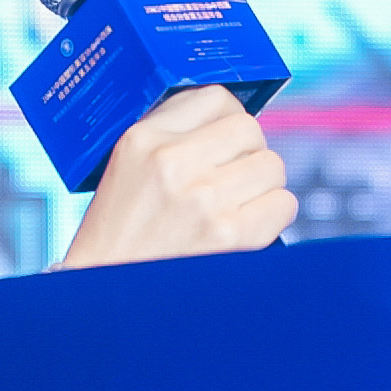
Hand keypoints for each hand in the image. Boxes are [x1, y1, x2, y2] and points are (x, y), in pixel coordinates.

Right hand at [59, 84, 297, 267]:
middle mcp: (173, 162)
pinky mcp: (229, 235)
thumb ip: (170, 133)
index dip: (227, 120)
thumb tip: (227, 114)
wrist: (106, 292)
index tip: (224, 140)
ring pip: (272, 165)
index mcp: (143, 139)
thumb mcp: (126, 166)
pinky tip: (247, 226)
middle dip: (247, 153)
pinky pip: (283, 204)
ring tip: (236, 204)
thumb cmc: (120, 232)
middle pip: (250, 129)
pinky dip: (272, 215)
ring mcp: (203, 198)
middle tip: (231, 177)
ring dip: (262, 185)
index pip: (216, 98)